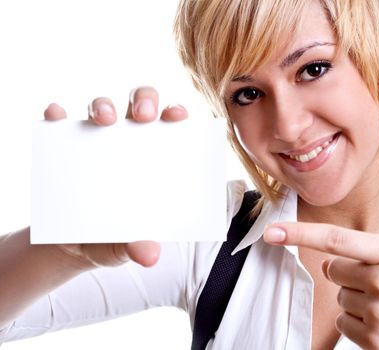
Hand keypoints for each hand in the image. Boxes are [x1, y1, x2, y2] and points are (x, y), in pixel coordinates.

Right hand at [43, 86, 187, 268]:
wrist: (71, 246)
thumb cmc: (112, 238)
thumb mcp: (124, 246)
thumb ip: (137, 246)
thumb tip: (150, 255)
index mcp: (156, 159)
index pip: (172, 127)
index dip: (177, 114)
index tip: (179, 116)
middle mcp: (129, 142)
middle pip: (141, 105)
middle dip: (145, 101)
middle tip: (144, 116)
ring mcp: (96, 140)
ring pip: (103, 107)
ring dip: (104, 106)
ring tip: (103, 120)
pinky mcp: (64, 144)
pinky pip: (59, 122)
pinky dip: (57, 115)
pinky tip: (56, 116)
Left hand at [264, 222, 378, 348]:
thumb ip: (367, 254)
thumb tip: (326, 263)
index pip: (335, 239)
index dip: (298, 233)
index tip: (270, 231)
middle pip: (333, 271)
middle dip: (348, 278)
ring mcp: (377, 311)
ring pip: (339, 300)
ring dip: (356, 304)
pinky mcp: (373, 338)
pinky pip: (344, 325)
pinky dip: (359, 326)